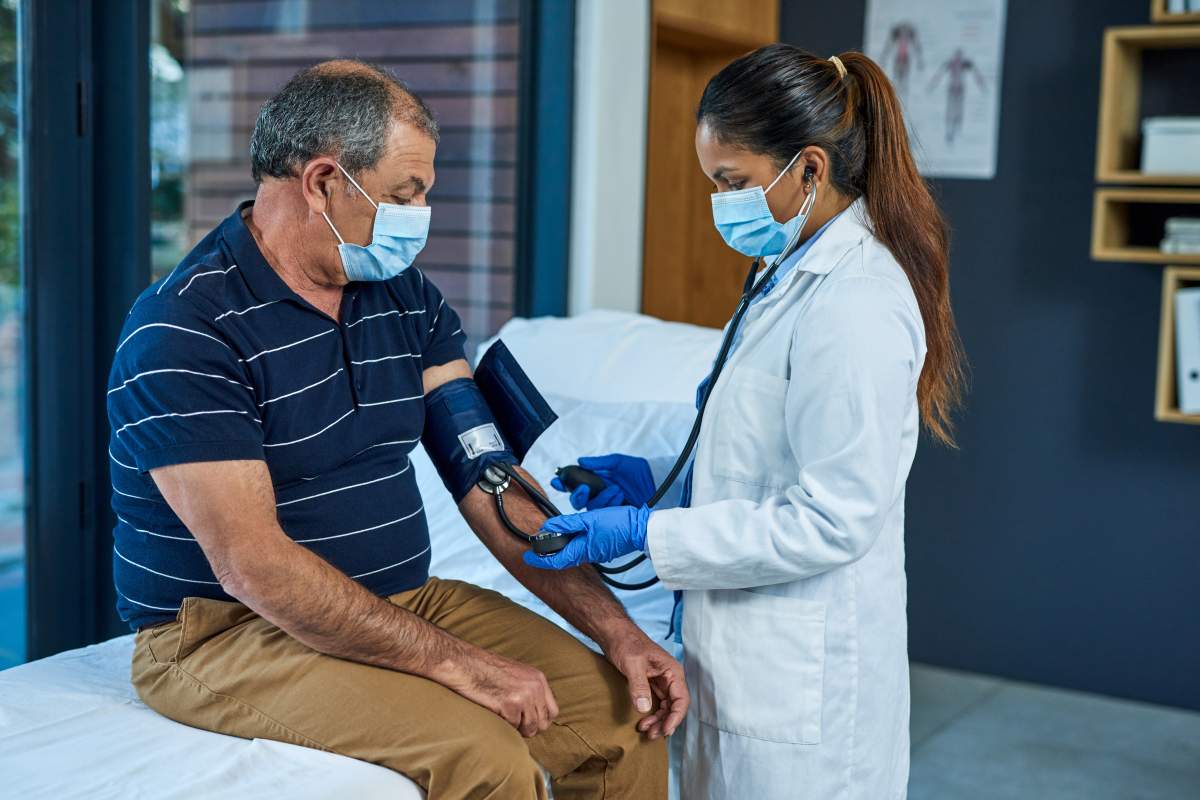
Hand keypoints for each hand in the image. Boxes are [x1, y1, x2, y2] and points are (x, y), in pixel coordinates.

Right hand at [441, 647, 558, 737]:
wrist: (465, 663)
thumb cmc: (486, 669)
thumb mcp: (517, 674)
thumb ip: (530, 690)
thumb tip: (536, 713)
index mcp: (538, 678)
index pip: (553, 711)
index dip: (541, 721)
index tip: (530, 723)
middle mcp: (535, 687)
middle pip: (543, 723)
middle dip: (530, 728)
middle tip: (515, 724)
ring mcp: (524, 696)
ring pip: (529, 728)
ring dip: (517, 728)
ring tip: (504, 717)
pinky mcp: (510, 705)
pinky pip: (512, 727)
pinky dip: (504, 724)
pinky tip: (495, 712)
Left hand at [522, 506, 649, 569]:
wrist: (642, 529)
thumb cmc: (619, 524)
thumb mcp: (589, 519)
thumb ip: (567, 523)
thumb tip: (548, 527)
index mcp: (582, 550)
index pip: (555, 560)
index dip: (539, 559)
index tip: (527, 556)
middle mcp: (587, 555)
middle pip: (562, 558)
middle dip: (547, 553)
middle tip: (537, 543)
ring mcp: (595, 553)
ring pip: (571, 553)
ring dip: (560, 547)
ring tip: (551, 537)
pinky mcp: (601, 548)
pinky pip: (581, 549)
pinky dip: (572, 543)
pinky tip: (572, 535)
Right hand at [551, 454, 655, 510]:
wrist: (658, 485)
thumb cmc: (640, 472)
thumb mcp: (618, 462)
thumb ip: (599, 463)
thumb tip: (580, 461)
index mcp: (597, 480)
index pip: (576, 483)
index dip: (564, 483)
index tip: (558, 480)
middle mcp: (599, 494)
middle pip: (578, 500)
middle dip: (578, 495)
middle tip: (584, 488)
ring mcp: (606, 506)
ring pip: (591, 508)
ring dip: (602, 498)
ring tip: (616, 489)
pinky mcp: (614, 516)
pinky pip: (604, 514)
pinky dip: (611, 504)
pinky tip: (621, 497)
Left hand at [601, 627, 689, 738]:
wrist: (613, 634)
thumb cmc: (625, 643)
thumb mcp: (632, 664)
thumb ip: (639, 685)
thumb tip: (644, 709)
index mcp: (672, 671)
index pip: (681, 699)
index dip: (675, 717)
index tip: (665, 730)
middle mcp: (670, 678)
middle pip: (674, 707)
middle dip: (665, 722)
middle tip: (651, 734)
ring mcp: (661, 682)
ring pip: (665, 708)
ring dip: (658, 721)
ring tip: (645, 731)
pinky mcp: (650, 685)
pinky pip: (656, 704)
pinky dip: (651, 714)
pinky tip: (642, 722)